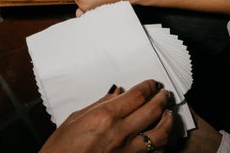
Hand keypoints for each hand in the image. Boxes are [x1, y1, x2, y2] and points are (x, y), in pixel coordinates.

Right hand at [40, 79, 173, 152]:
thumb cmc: (61, 148)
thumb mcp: (75, 118)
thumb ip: (100, 104)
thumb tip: (117, 94)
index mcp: (105, 117)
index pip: (137, 96)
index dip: (148, 87)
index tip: (152, 84)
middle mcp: (120, 133)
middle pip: (153, 110)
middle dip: (162, 98)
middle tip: (164, 94)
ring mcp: (127, 151)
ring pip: (160, 134)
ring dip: (168, 121)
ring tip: (168, 114)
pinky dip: (161, 145)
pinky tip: (160, 138)